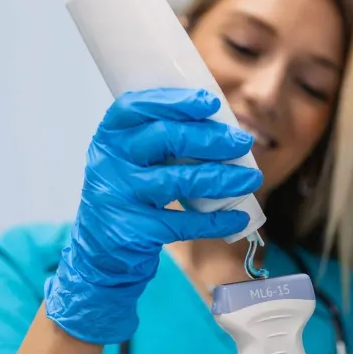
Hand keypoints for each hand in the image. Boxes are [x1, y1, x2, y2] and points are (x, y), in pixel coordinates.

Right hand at [45, 88, 261, 344]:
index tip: (209, 102)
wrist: (101, 251)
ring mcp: (120, 197)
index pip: (137, 107)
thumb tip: (220, 124)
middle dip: (211, 139)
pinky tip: (237, 217)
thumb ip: (160, 140)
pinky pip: (182, 223)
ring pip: (179, 181)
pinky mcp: (134, 230)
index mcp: (110, 136)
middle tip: (243, 142)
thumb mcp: (131, 160)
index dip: (174, 102)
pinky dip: (215, 221)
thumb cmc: (129, 194)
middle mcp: (110, 162)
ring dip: (222, 178)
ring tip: (251, 178)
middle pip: (165, 139)